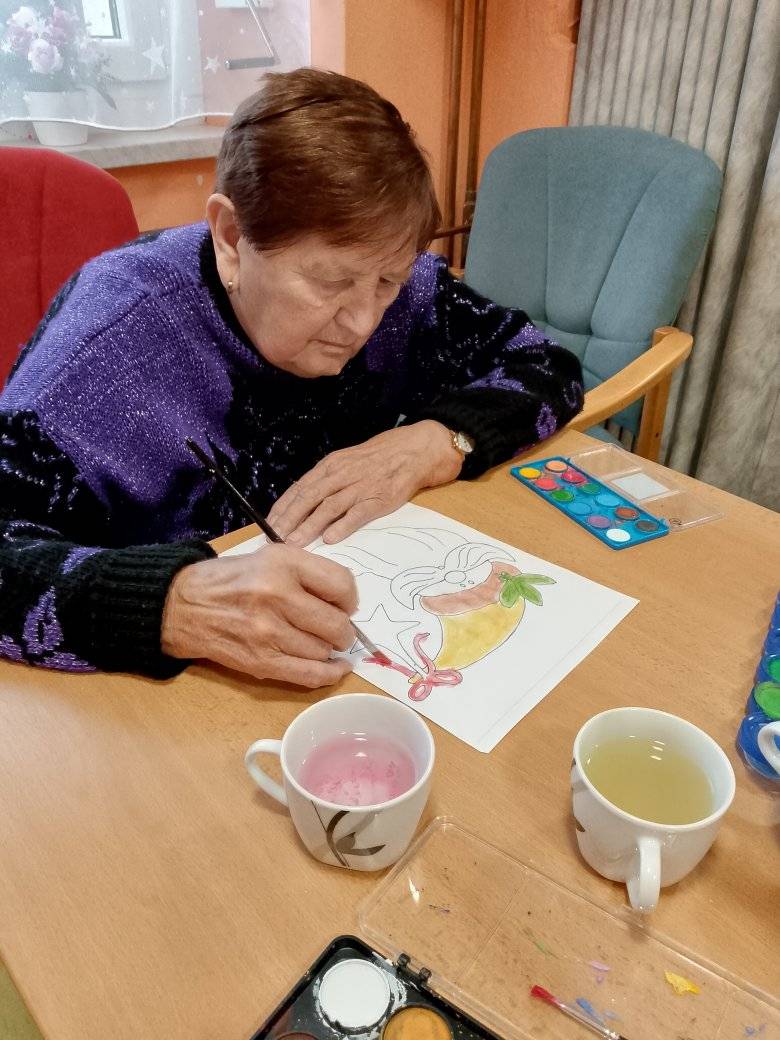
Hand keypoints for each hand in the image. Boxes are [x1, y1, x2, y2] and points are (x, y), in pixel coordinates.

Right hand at [161, 543, 357, 687]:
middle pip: (337, 624)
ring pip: (324, 650)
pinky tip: (336, 668)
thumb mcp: (269, 557)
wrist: (181, 605)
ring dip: (327, 649)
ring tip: (316, 641)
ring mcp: (268, 631)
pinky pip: (309, 674)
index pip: (341, 585)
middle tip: (333, 628)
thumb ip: (308, 573)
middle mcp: (277, 595)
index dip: (349, 599)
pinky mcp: (260, 661)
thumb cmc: (230, 580)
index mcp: (283, 563)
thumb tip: (346, 603)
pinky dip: (329, 674)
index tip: (344, 605)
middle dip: (342, 630)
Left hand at [267, 421, 463, 545]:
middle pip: (309, 497)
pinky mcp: (379, 498)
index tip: (268, 524)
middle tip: (274, 538)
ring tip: (294, 542)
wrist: (413, 451)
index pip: (300, 488)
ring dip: (309, 525)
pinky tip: (330, 538)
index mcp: (331, 466)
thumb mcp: (347, 463)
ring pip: (328, 506)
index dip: (283, 507)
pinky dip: (343, 525)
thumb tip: (302, 503)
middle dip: (289, 519)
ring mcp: (360, 487)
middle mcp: (341, 475)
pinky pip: (358, 513)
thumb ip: (327, 482)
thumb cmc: (377, 459)